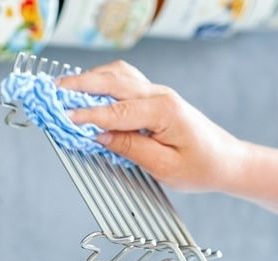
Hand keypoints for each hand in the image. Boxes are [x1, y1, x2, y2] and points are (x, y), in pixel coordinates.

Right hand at [58, 61, 246, 191]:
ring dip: (89, 80)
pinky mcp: (155, 98)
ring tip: (62, 89)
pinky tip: (87, 90)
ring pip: (117, 76)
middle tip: (50, 92)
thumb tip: (100, 135)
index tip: (63, 117)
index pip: (117, 111)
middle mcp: (160, 95)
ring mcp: (158, 93)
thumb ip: (131, 148)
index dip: (87, 115)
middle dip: (80, 86)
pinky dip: (102, 82)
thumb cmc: (201, 168)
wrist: (227, 161)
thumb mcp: (165, 167)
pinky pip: (124, 81)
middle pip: (113, 82)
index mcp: (164, 111)